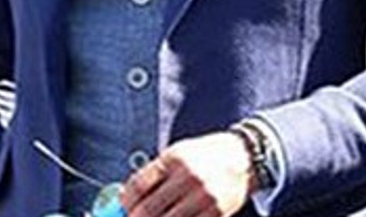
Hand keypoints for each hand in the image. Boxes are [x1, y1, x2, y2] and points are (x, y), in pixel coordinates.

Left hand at [120, 132, 253, 216]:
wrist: (243, 158)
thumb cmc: (203, 156)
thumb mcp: (177, 155)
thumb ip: (153, 176)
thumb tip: (123, 201)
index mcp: (175, 159)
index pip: (138, 185)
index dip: (125, 202)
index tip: (122, 208)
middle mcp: (189, 178)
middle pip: (149, 209)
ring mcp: (204, 198)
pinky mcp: (217, 213)